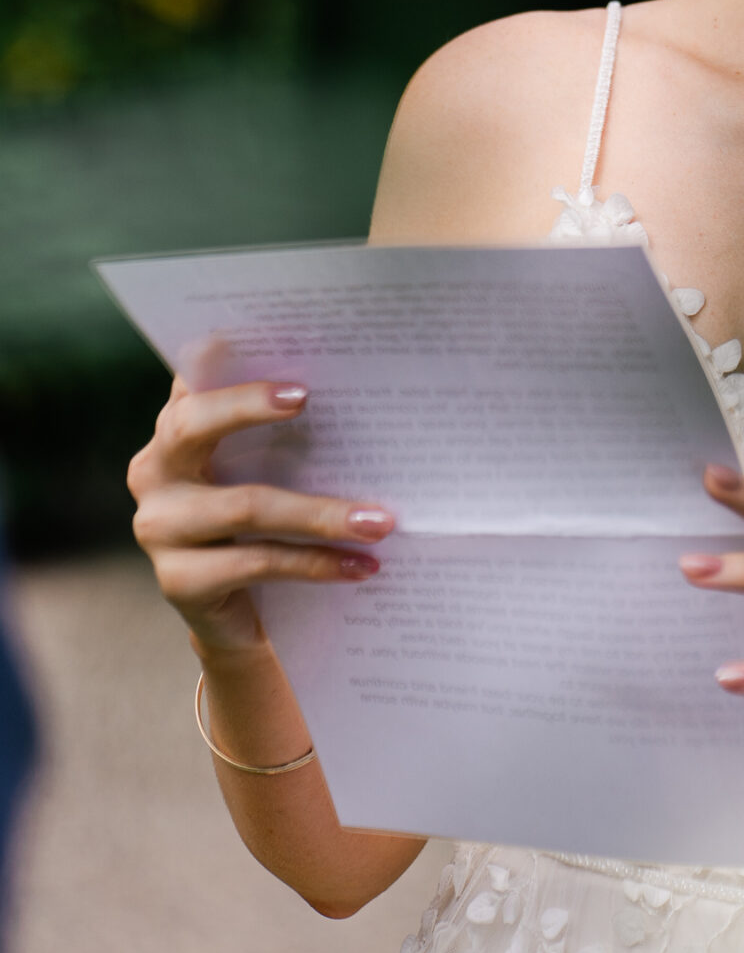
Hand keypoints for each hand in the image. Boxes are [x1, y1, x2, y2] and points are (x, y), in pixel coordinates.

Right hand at [128, 379, 393, 658]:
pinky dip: (316, 562)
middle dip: (247, 405)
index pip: (191, 379)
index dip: (214, 353)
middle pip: (191, 426)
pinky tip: (360, 565)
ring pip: (245, 506)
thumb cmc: (263, 524)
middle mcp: (156, 471)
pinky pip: (258, 562)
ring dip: (321, 514)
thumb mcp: (271, 470)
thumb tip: (351, 390)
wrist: (239, 617)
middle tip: (305, 397)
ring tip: (378, 521)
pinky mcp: (178, 581)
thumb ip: (286, 433)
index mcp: (176, 430)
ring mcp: (158, 528)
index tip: (254, 336)